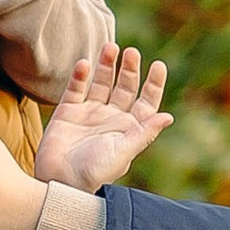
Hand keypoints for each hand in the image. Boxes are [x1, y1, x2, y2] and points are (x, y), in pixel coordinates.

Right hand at [35, 47, 170, 193]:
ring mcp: (89, 114)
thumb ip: (144, 132)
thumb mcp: (123, 151)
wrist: (60, 182)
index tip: (157, 65)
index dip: (153, 84)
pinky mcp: (68, 113)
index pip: (146, 102)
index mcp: (129, 129)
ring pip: (101, 83)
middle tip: (130, 52)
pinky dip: (80, 76)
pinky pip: (76, 89)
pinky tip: (84, 64)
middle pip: (124, 87)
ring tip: (110, 47)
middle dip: (129, 69)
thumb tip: (168, 116)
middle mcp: (111, 119)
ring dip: (106, 66)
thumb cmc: (95, 172)